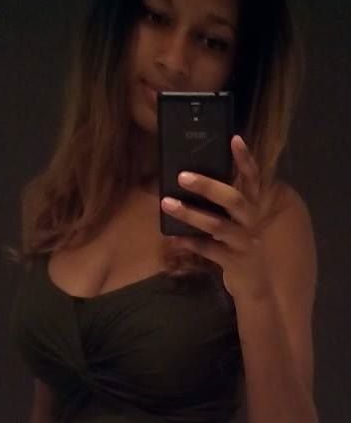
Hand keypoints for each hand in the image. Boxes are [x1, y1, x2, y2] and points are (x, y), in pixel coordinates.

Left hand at [160, 135, 272, 300]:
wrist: (255, 284)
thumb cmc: (238, 245)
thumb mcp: (235, 223)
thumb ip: (220, 207)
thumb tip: (187, 185)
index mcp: (252, 208)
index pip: (253, 178)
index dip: (246, 159)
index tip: (234, 138)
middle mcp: (251, 222)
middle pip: (233, 199)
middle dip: (208, 186)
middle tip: (182, 176)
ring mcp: (244, 242)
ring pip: (217, 225)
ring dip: (190, 214)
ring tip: (167, 203)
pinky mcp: (234, 262)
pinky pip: (209, 250)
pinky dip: (189, 242)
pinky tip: (172, 238)